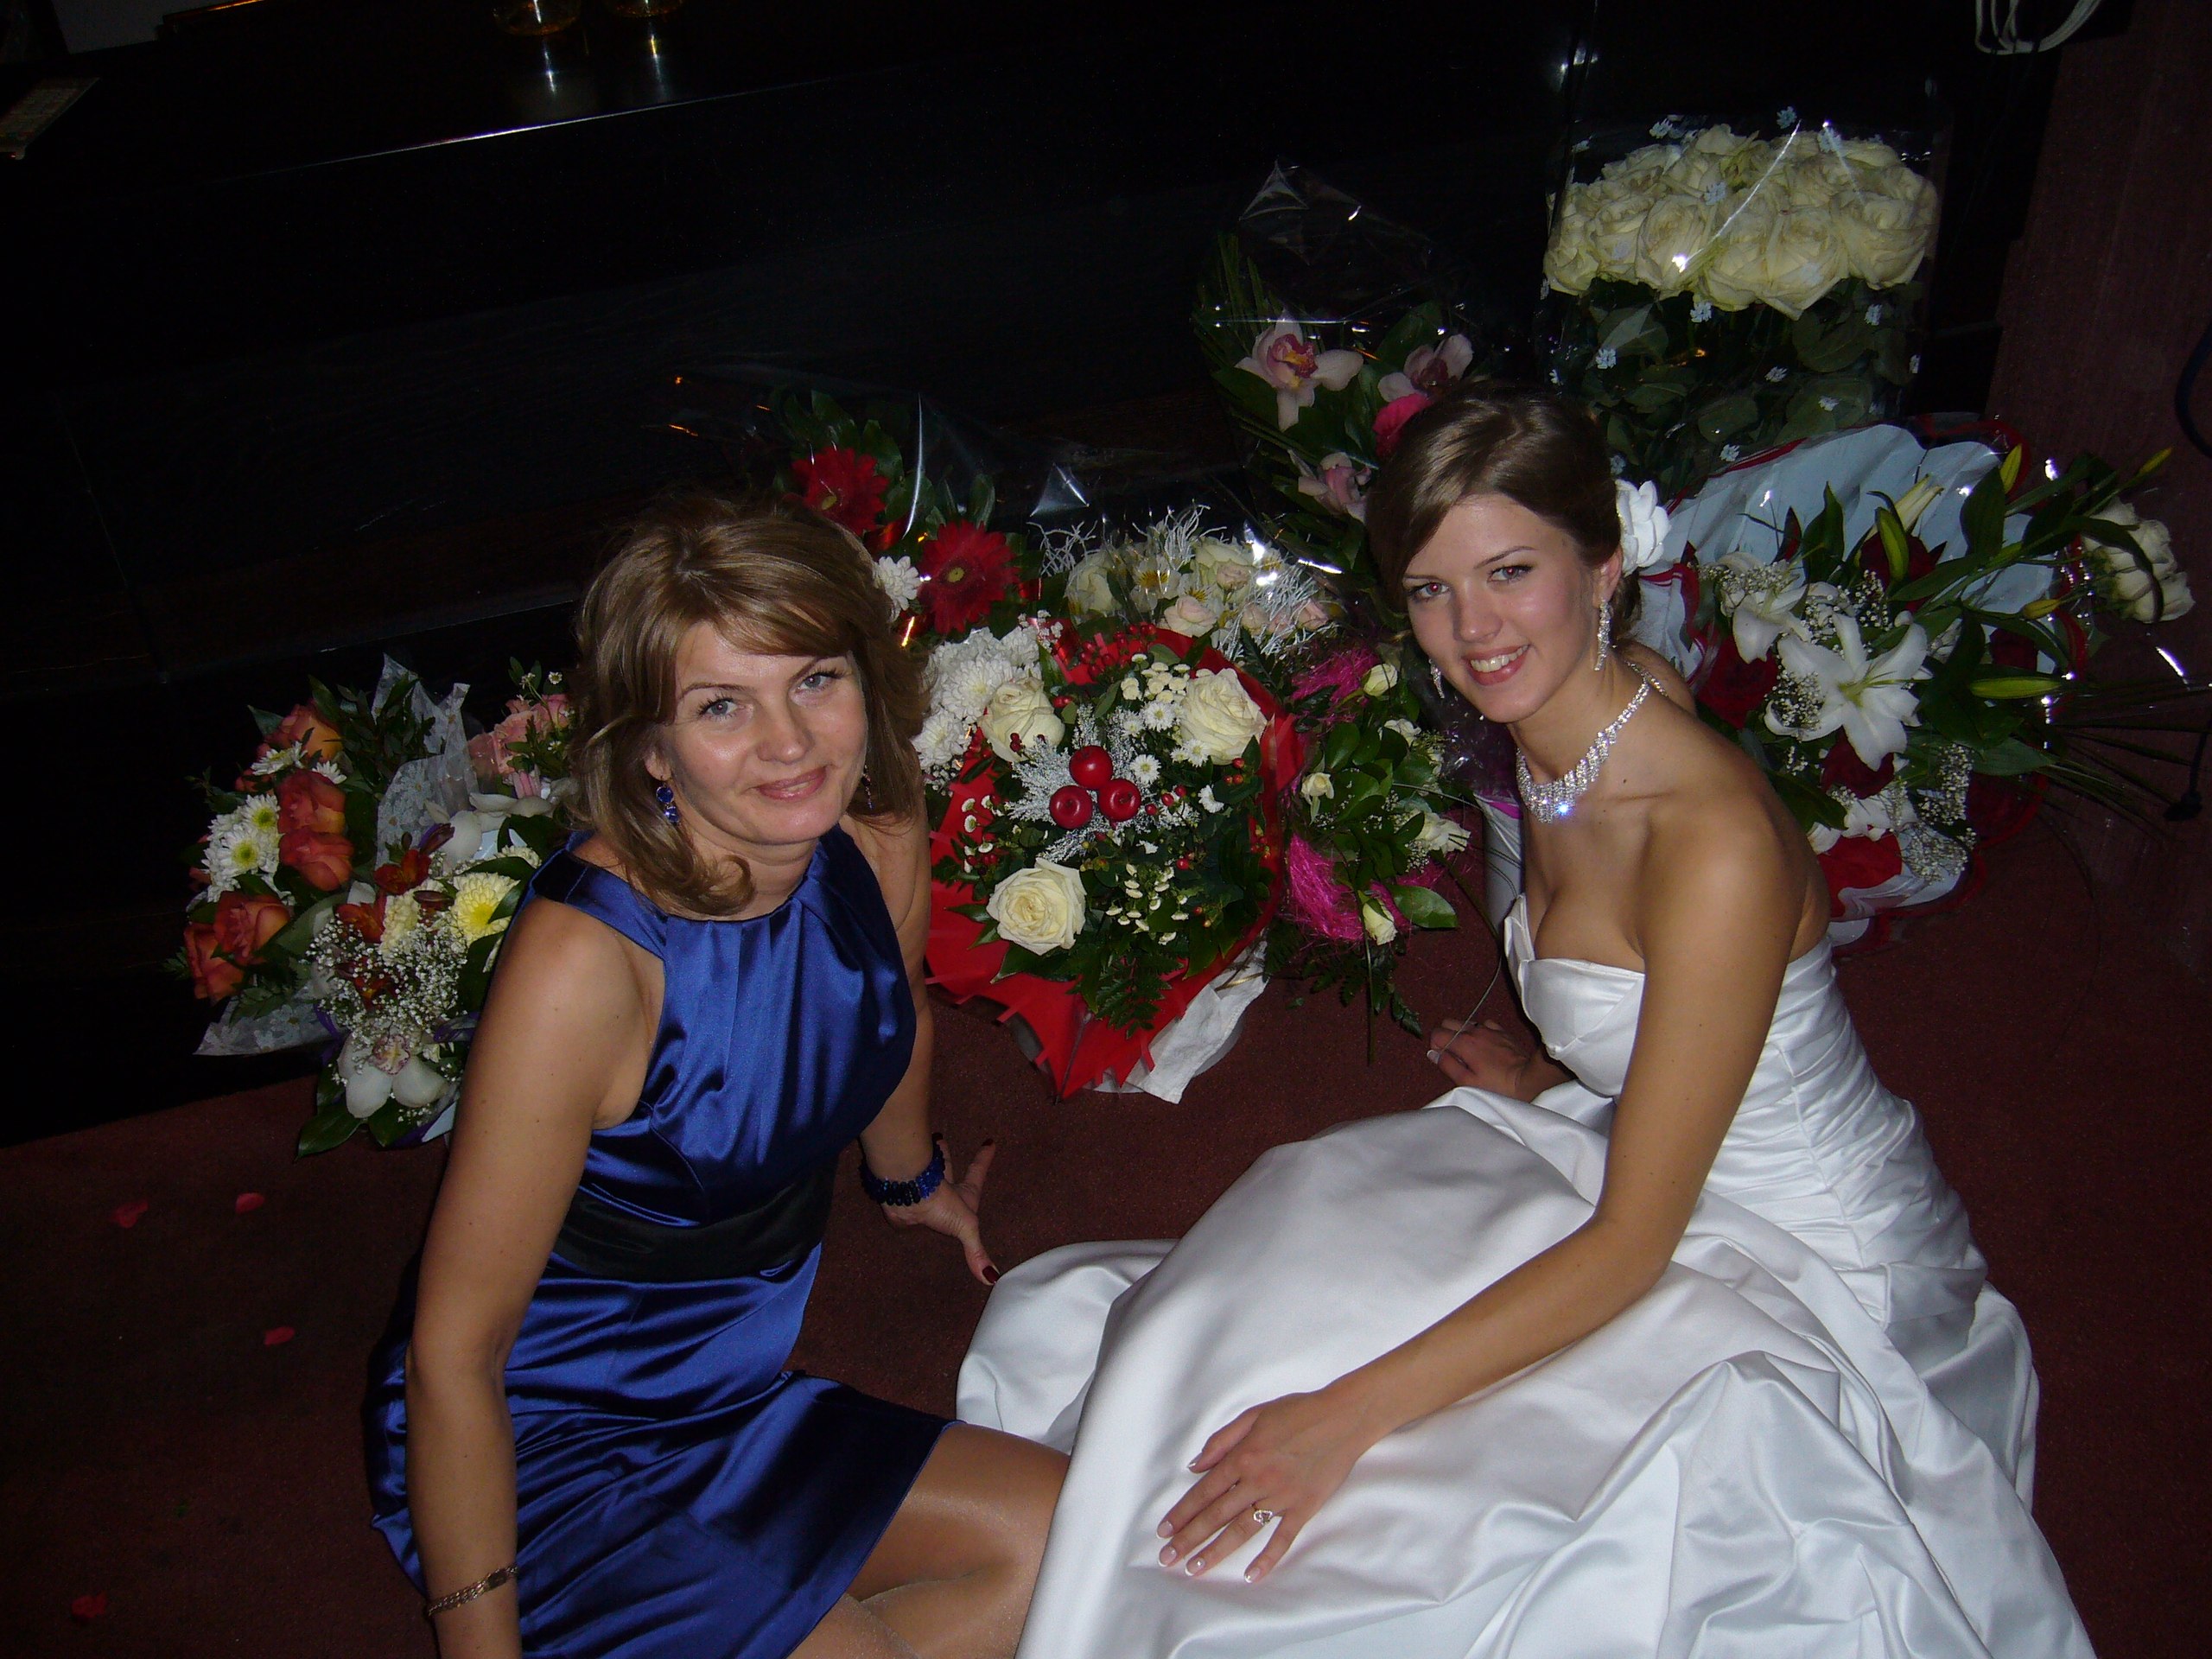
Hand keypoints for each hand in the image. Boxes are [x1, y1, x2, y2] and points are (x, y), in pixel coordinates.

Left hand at [881, 1138, 998, 1285]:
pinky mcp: (905, 1202)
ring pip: (925, 1174)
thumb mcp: (966, 1228)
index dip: (984, 1159)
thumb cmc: (942, 1205)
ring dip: (925, 1164)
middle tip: (941, 1139)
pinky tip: (898, 1197)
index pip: (977, 1173)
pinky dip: (904, 1194)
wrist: (910, 1199)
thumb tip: (991, 1278)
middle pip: (946, 1168)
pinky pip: (906, 1197)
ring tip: (919, 1152)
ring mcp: (924, 1193)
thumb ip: (976, 1252)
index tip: (990, 1142)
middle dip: (946, 1156)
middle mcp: (943, 1191)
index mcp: (963, 1194)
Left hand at [1156, 1385, 1377, 1582]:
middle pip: (1216, 1516)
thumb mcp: (1253, 1415)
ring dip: (1216, 1552)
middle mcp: (1257, 1481)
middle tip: (1169, 1560)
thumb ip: (1221, 1441)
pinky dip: (1267, 1558)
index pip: (1204, 1492)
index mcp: (1242, 1457)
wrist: (1342, 1418)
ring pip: (1242, 1531)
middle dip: (1189, 1539)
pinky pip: (1282, 1538)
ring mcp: (1281, 1497)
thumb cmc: (1297, 1412)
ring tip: (1195, 1569)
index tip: (1165, 1532)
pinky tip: (1251, 1576)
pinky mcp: (1304, 1508)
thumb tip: (1195, 1465)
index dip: (1182, 1513)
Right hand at [1426, 1016, 1567, 1100]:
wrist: (1526, 1079)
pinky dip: (1480, 1032)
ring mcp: (1489, 1029)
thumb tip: (1434, 1054)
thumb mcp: (1467, 1081)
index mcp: (1463, 1043)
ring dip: (1462, 1034)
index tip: (1444, 1059)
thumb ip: (1447, 1065)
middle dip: (1446, 1036)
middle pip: (1448, 1023)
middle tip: (1454, 1055)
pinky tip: (1485, 1046)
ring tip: (1470, 1053)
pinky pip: (1484, 1025)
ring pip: (1466, 1023)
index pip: (1437, 1033)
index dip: (1435, 1046)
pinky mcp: (1502, 1031)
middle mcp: (1474, 1031)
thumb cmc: (1496, 1085)